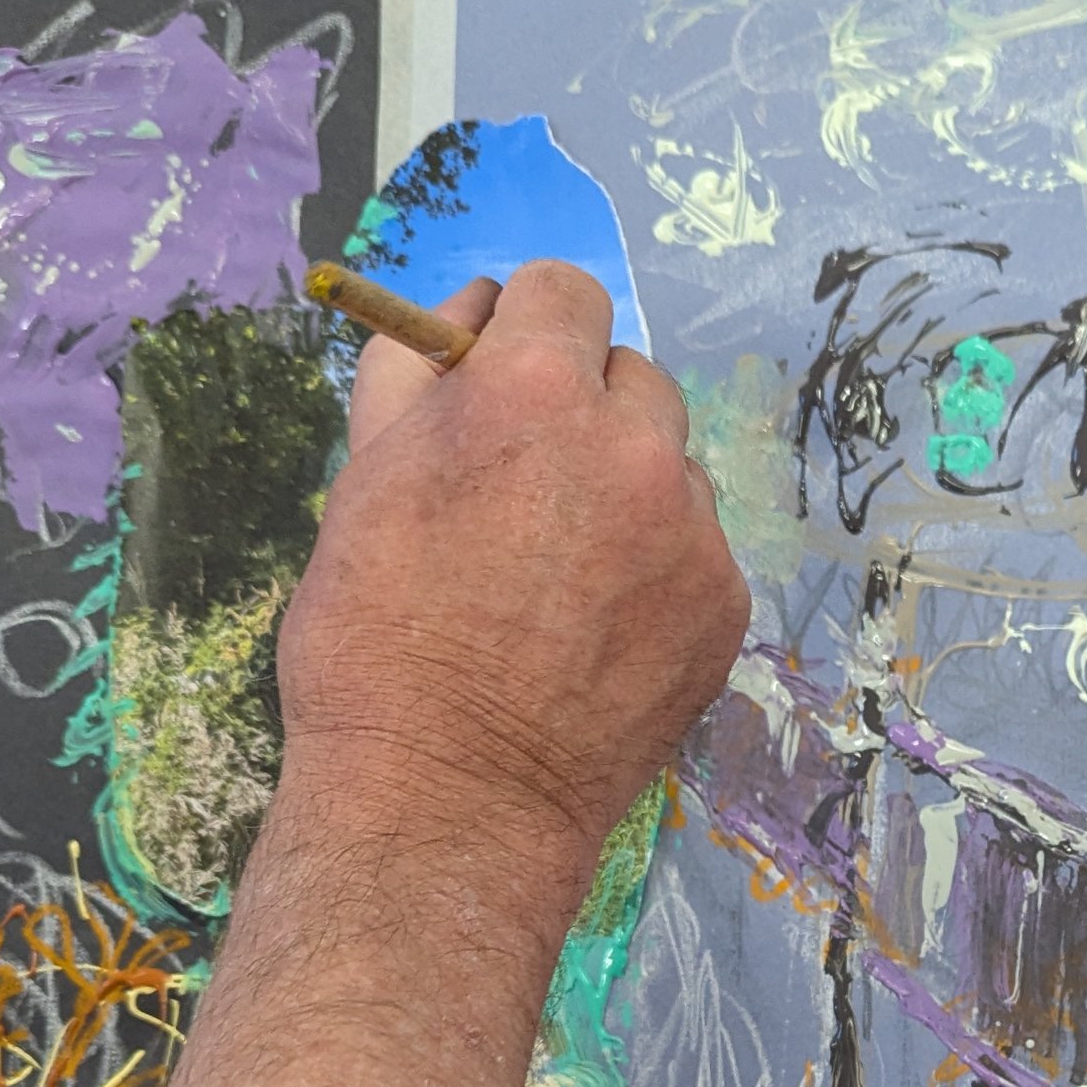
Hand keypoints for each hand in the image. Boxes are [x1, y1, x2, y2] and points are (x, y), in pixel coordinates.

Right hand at [277, 262, 749, 903]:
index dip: (529, 330)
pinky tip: (597, 629)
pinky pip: (695, 551)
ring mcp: (692, 530)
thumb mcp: (363, 477)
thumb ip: (416, 373)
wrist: (449, 795)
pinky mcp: (723, 607)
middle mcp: (633, 445)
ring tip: (558, 573)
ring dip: (626, 491)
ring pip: (670, 466)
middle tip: (527, 489)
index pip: (565, 292)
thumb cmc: (376, 640)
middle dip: (583, 410)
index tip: (506, 375)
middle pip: (629, 377)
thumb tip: (466, 317)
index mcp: (535, 391)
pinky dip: (656, 571)